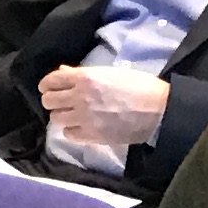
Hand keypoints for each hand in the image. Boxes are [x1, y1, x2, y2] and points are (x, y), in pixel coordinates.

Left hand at [36, 64, 167, 149]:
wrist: (160, 109)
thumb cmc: (140, 86)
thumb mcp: (111, 73)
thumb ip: (83, 74)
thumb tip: (63, 72)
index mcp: (85, 78)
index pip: (51, 80)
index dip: (47, 85)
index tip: (49, 88)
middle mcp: (79, 97)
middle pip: (48, 100)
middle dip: (53, 101)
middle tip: (62, 103)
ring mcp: (84, 117)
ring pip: (55, 118)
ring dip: (62, 116)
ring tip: (73, 116)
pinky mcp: (92, 135)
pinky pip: (68, 134)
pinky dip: (72, 131)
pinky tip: (82, 127)